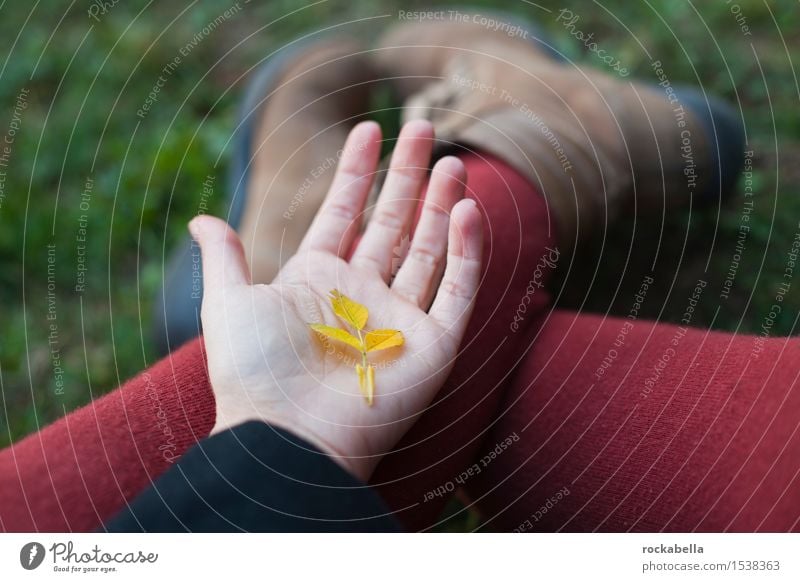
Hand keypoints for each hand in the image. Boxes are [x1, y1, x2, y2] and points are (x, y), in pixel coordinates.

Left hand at [190, 120, 482, 481]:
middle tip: (421, 127)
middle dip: (406, 176)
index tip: (367, 130)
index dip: (356, 172)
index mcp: (318, 280)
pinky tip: (467, 210)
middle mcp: (362, 295)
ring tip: (450, 161)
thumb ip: (224, 258)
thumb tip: (202, 217)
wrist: (287, 437)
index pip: (344, 213)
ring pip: (429, 249)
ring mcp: (401, 319)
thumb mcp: (228, 304)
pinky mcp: (435, 345)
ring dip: (441, 204)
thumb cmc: (254, 375)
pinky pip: (457, 289)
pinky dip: (466, 251)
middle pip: (391, 222)